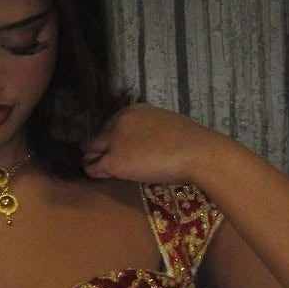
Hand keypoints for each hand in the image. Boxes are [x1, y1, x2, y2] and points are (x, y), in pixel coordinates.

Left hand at [83, 103, 210, 184]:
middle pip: (100, 136)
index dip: (112, 137)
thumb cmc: (191, 142)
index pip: (113, 124)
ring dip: (93, 159)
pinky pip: (95, 167)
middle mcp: (120, 121)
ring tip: (93, 168)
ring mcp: (115, 140)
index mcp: (134, 110)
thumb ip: (149, 130)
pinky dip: (94, 172)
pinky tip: (97, 177)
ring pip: (92, 150)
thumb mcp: (166, 125)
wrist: (197, 152)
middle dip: (99, 148)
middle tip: (99, 160)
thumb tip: (147, 144)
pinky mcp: (114, 161)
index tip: (114, 148)